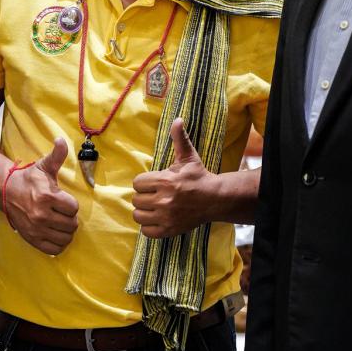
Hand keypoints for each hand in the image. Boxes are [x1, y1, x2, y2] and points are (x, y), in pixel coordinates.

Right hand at [6, 138, 78, 254]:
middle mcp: (41, 215)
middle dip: (70, 218)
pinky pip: (54, 249)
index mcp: (47, 197)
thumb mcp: (44, 166)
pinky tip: (55, 233)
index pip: (74, 208)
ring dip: (66, 231)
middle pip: (72, 224)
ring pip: (66, 238)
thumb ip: (57, 155)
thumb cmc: (29, 179)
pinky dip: (59, 243)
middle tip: (62, 212)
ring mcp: (36, 229)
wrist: (6, 192)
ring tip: (60, 222)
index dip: (71, 204)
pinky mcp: (32, 239)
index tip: (63, 200)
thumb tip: (61, 140)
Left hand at [132, 118, 216, 237]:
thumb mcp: (188, 156)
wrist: (215, 199)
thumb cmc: (198, 177)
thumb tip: (177, 119)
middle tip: (154, 195)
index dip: (144, 183)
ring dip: (144, 212)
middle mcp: (164, 200)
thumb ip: (179, 138)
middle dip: (144, 196)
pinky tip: (157, 219)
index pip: (137, 183)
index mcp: (165, 181)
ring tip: (153, 207)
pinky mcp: (169, 230)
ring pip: (138, 216)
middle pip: (136, 200)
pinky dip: (149, 227)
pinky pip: (146, 231)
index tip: (153, 183)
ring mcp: (166, 217)